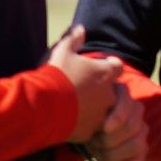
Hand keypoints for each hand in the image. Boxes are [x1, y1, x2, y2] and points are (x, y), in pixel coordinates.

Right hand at [48, 25, 122, 141]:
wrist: (43, 105)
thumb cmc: (55, 74)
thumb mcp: (62, 51)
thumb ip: (73, 39)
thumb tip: (81, 28)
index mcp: (105, 73)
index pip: (117, 67)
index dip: (109, 66)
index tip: (101, 67)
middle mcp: (109, 94)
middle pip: (114, 91)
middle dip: (104, 91)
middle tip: (89, 89)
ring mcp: (102, 114)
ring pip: (106, 112)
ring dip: (97, 109)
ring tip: (80, 106)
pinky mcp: (91, 131)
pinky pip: (93, 128)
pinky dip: (85, 124)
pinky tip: (72, 120)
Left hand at [83, 83, 147, 160]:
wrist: (88, 129)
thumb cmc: (87, 116)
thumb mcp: (86, 107)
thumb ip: (90, 105)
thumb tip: (93, 110)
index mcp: (125, 98)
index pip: (129, 105)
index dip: (119, 117)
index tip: (104, 128)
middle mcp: (138, 116)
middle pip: (132, 127)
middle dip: (109, 139)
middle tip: (93, 143)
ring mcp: (141, 135)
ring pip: (135, 146)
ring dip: (112, 154)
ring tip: (96, 153)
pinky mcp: (140, 154)